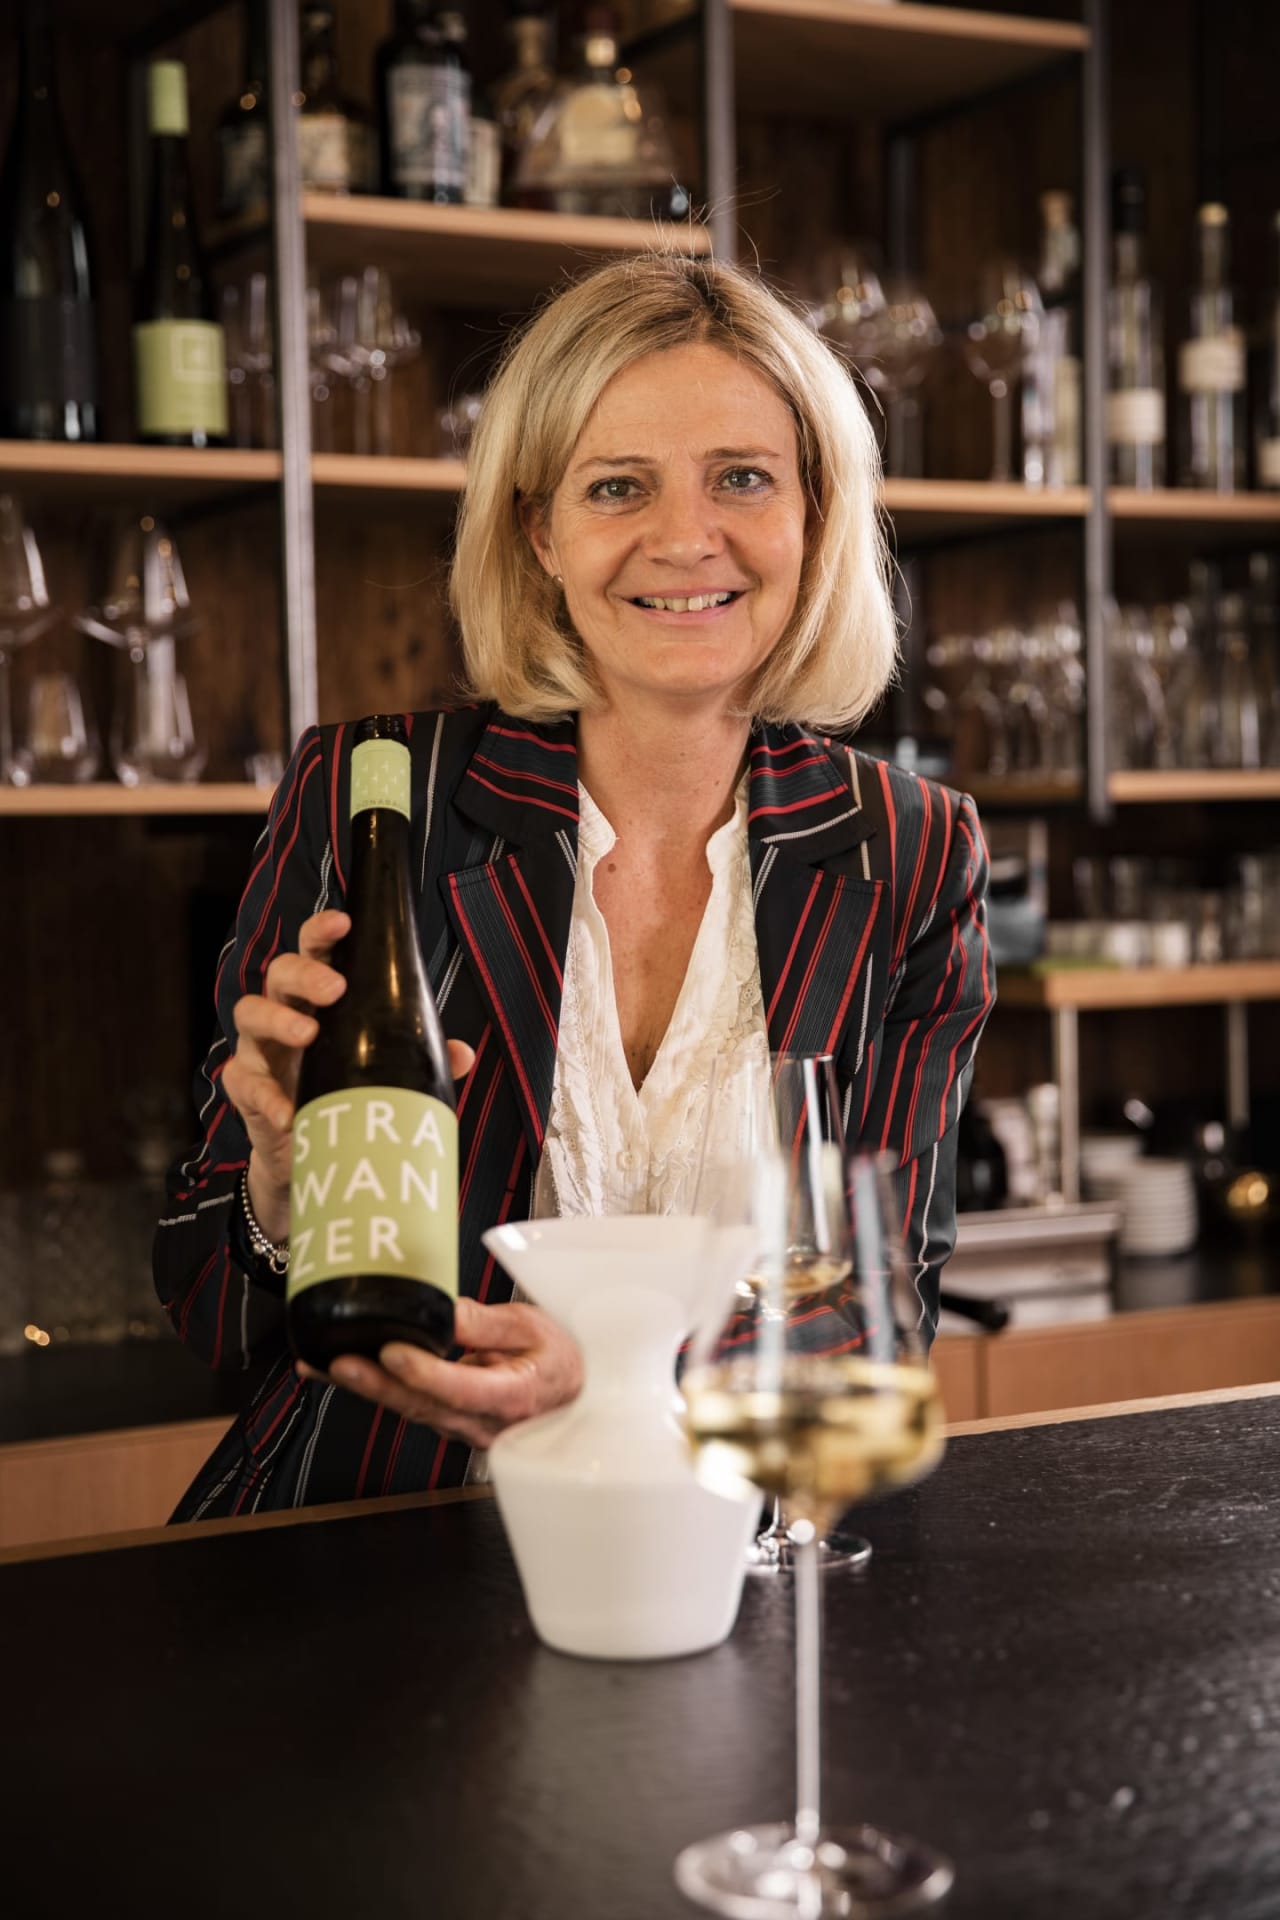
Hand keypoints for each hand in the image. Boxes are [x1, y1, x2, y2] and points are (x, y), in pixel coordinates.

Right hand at [224, 909, 473, 1241]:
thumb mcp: (387, 1070)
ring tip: (308, 1033)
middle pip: (279, 972)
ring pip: (249, 1013)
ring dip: (278, 1019)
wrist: (309, 1148)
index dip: (322, 932)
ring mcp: (259, 1047)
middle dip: (305, 973)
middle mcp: (283, 1011)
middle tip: (334, 989)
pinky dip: (265, 1095)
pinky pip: (242, 1081)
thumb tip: (463, 1053)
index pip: (314, 950)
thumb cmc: (347, 1088)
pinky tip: (289, 1109)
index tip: (343, 923)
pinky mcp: (245, 1087)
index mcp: (317, 997)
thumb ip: (420, 1058)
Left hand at [297, 1298, 583, 1450]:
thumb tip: (439, 1308)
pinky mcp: (453, 1424)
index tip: (392, 1350)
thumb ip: (484, 1322)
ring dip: (366, 1388)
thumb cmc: (562, 1358)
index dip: (425, 1372)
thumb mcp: (532, 1327)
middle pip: (423, 1405)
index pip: (463, 1389)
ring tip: (320, 1364)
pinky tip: (344, 1371)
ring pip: (411, 1410)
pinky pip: (412, 1407)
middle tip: (335, 1361)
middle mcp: (486, 1423)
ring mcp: (467, 1430)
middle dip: (375, 1383)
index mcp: (514, 1396)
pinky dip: (379, 1388)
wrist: (579, 1393)